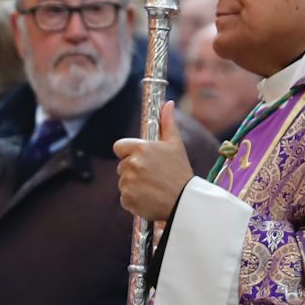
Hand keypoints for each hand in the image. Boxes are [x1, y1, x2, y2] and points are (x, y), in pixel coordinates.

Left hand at [114, 101, 193, 221]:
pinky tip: (149, 199)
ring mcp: (128, 182)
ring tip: (153, 188)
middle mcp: (132, 164)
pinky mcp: (127, 199)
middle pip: (122, 166)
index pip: (119, 147)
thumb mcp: (176, 145)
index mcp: (141, 148)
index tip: (141, 159)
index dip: (128, 153)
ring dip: (134, 186)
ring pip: (123, 182)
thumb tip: (167, 104)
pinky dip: (134, 200)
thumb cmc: (181, 172)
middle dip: (133, 170)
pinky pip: (125, 198)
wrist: (184, 201)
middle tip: (153, 176)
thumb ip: (168, 123)